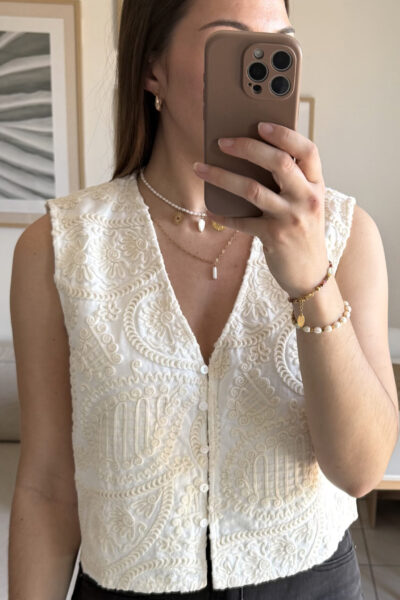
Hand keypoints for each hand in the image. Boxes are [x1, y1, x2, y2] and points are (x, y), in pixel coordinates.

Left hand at [193, 122, 328, 297]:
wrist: (311, 275)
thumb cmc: (303, 232)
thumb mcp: (306, 204)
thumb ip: (289, 182)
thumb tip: (247, 157)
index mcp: (316, 185)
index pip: (307, 150)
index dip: (285, 134)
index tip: (260, 124)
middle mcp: (307, 198)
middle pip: (278, 163)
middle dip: (246, 148)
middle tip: (221, 142)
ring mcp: (291, 218)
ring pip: (252, 189)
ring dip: (221, 176)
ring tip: (200, 168)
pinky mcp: (274, 238)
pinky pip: (242, 221)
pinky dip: (223, 215)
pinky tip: (210, 209)